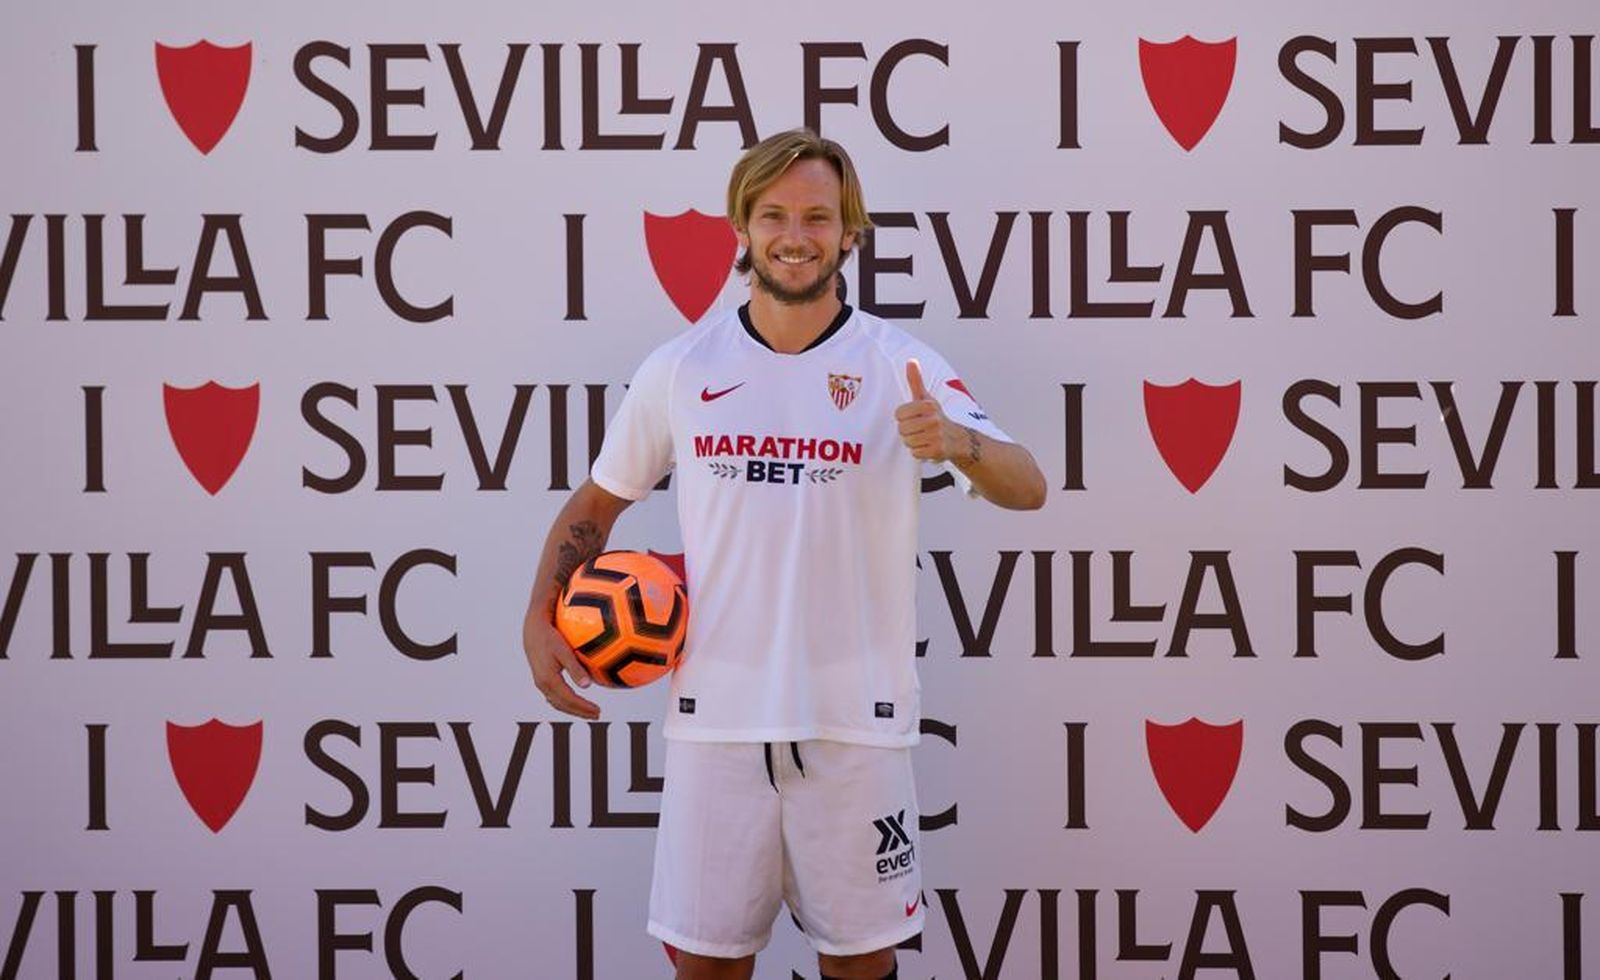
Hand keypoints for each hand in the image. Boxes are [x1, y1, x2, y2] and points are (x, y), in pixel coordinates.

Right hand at [521, 602, 599, 719]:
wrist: (532, 629)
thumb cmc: (550, 636)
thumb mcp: (564, 651)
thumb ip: (575, 668)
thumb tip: (587, 686)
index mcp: (548, 679)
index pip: (569, 699)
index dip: (584, 707)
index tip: (598, 711)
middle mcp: (543, 684)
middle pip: (563, 705)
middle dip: (580, 712)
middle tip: (597, 715)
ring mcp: (540, 683)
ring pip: (557, 703)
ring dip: (573, 709)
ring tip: (588, 711)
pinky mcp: (540, 679)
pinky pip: (553, 696)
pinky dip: (565, 702)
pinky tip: (574, 701)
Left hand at [895, 358, 976, 465]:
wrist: (957, 439)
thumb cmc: (935, 417)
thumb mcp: (925, 398)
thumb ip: (915, 381)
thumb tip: (910, 360)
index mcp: (928, 405)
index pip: (898, 414)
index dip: (904, 418)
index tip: (915, 417)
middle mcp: (934, 419)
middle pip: (901, 429)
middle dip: (908, 432)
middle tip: (920, 429)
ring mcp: (936, 435)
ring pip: (907, 442)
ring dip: (913, 442)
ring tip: (924, 438)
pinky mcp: (937, 450)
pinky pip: (915, 453)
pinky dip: (919, 452)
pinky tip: (928, 446)